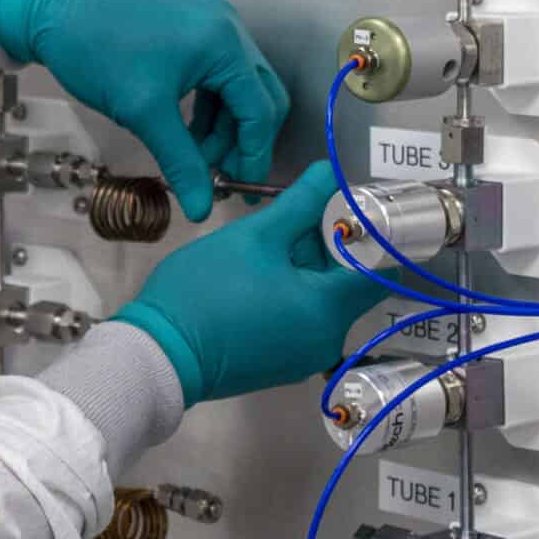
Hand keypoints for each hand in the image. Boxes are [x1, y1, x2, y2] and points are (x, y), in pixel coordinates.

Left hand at [0, 0, 289, 221]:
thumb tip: (201, 205)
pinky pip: (216, 78)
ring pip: (237, 91)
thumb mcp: (143, 113)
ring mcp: (210, 27)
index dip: (253, 155)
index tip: (240, 189)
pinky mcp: (192, 31)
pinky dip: (207, 110)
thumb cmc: (96, 49)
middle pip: (258, 98)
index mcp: (223, 43)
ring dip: (222, 129)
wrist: (54, 11)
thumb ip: (180, 162)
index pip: (260, 109)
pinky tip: (185, 135)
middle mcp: (227, 29)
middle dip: (242, 142)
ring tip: (194, 160)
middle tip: (220, 178)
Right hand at [111, 162, 387, 409]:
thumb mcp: (254, 236)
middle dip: (329, 247)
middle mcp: (329, 339)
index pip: (380, 269)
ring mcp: (304, 357)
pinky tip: (259, 277)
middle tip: (294, 218)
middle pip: (349, 284)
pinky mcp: (282, 364)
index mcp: (329, 309)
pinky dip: (293, 295)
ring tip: (270, 245)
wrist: (159, 353)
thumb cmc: (207, 289)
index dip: (370, 233)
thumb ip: (299, 203)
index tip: (342, 207)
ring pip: (324, 301)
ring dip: (308, 270)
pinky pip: (302, 321)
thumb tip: (330, 173)